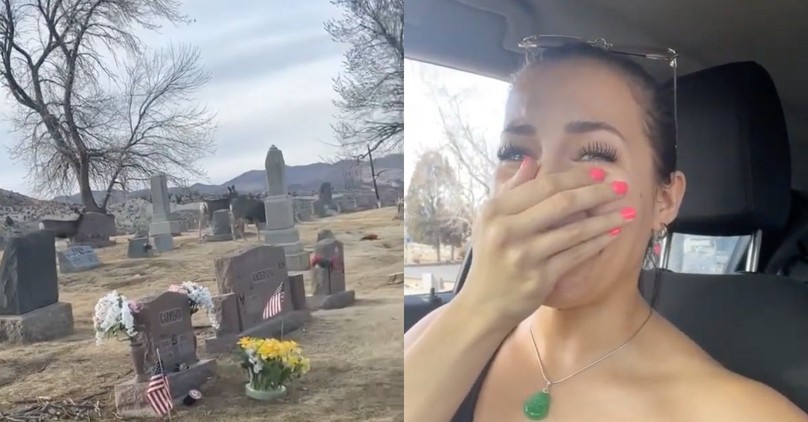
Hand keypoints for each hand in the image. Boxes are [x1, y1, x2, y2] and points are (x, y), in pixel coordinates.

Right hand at [456, 157, 634, 328]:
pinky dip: (597, 242)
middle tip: (622, 187)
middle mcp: (507, 231)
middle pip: (561, 204)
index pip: (543, 186)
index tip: (600, 172)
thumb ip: (510, 189)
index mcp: (496, 211)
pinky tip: (613, 234)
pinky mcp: (539, 278)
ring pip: (574, 231)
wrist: (484, 303)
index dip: (576, 177)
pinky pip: (576, 255)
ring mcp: (524, 255)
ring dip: (605, 219)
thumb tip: (531, 162)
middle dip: (596, 193)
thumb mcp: (490, 220)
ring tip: (627, 211)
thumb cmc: (490, 257)